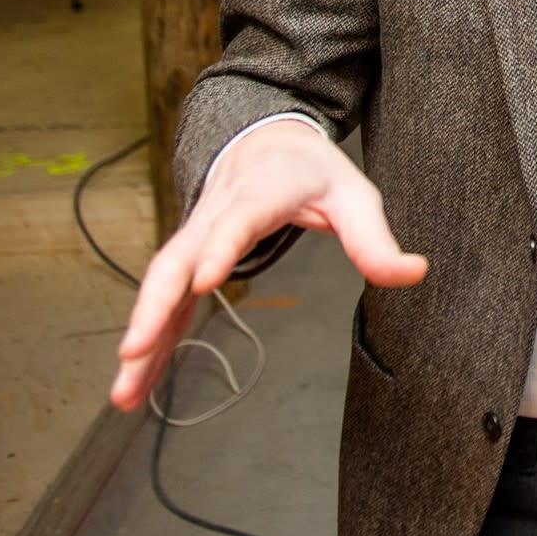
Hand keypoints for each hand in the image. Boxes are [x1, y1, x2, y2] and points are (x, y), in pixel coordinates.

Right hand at [111, 119, 426, 409]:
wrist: (264, 141)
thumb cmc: (311, 171)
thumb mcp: (354, 195)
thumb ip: (376, 239)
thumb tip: (415, 273)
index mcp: (258, 194)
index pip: (235, 223)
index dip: (219, 250)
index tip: (204, 282)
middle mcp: (214, 217)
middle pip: (176, 260)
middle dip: (153, 306)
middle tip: (134, 349)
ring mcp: (194, 240)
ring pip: (159, 289)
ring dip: (140, 339)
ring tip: (122, 395)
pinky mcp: (189, 263)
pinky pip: (164, 304)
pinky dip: (148, 343)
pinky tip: (133, 387)